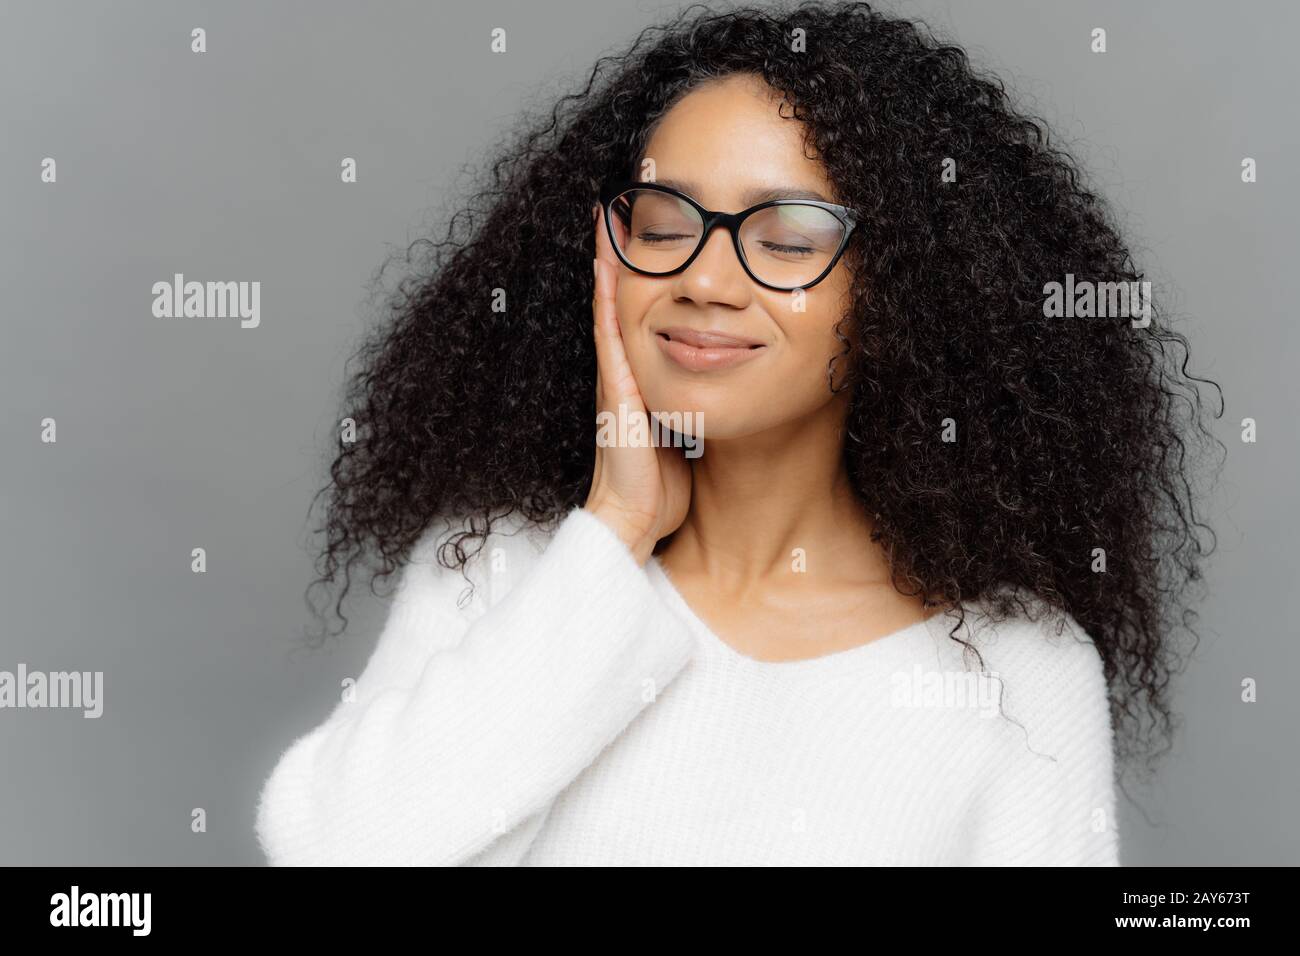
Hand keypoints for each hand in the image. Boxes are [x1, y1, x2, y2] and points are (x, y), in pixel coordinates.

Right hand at [584, 205, 691, 564]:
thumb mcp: (686, 432)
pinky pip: (611, 330)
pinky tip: (608, 262)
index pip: (643, 313)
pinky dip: (608, 294)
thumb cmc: (662, 485)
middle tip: (624, 200)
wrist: (634, 519)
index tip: (649, 231)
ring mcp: (615, 375)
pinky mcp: (615, 387)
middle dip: (620, 253)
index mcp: (641, 377)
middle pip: (623, 298)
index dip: (643, 274)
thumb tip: (724, 386)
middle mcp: (624, 369)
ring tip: (610, 214)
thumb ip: (695, 406)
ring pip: (613, 304)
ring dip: (610, 260)